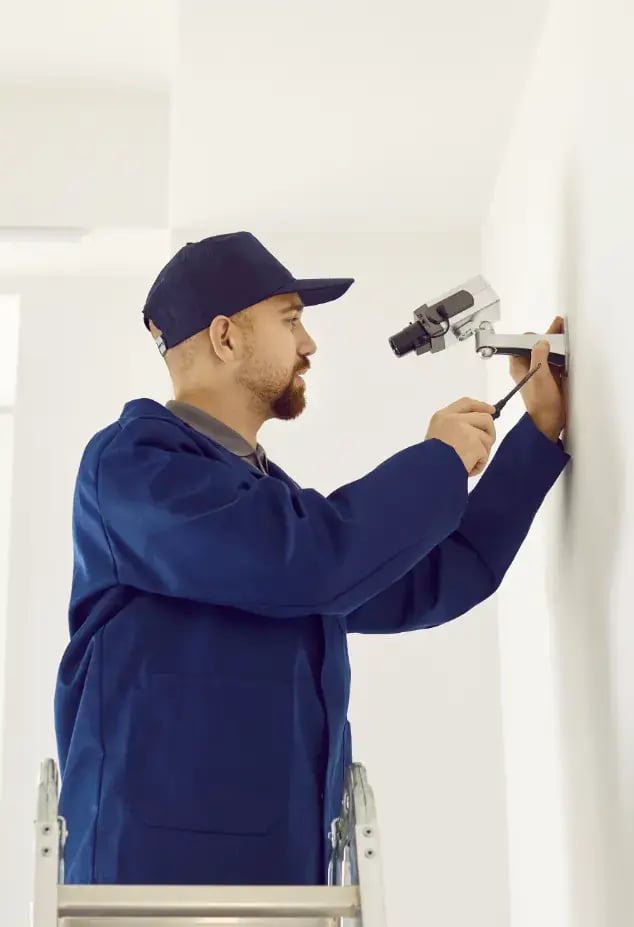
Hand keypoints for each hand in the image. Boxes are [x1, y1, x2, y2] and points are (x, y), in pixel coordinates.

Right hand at [426, 397, 496, 477]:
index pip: (466, 403)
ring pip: (488, 438)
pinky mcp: (475, 444)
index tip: (492, 410)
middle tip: (485, 446)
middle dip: (489, 432)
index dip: (481, 406)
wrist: (428, 472)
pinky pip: (485, 455)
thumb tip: (478, 429)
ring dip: (482, 453)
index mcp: (442, 416)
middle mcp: (454, 420)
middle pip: (485, 418)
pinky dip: (478, 465)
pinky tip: (466, 470)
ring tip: (467, 463)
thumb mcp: (436, 437)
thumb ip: (454, 428)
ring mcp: (466, 431)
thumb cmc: (428, 459)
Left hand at [509, 316, 566, 441]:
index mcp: (518, 366)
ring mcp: (540, 371)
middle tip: (559, 325)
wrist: (550, 421)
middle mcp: (527, 367)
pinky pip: (555, 359)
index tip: (545, 332)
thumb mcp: (538, 376)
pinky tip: (569, 348)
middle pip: (536, 345)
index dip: (532, 336)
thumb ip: (539, 356)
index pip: (522, 343)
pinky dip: (561, 353)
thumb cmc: (541, 402)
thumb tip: (542, 342)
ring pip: (547, 351)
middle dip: (547, 335)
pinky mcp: (551, 376)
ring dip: (555, 343)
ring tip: (565, 332)